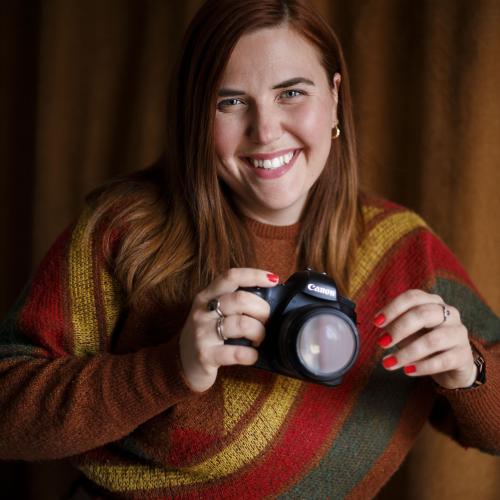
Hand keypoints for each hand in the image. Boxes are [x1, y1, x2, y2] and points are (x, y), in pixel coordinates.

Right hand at [179, 268, 278, 392]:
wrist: (179, 363)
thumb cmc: (206, 334)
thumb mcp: (212, 311)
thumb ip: (233, 302)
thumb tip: (268, 295)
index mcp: (206, 296)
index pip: (231, 276)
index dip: (254, 275)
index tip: (272, 280)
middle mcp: (202, 311)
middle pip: (240, 299)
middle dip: (262, 310)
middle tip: (265, 321)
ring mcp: (202, 333)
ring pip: (242, 324)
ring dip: (259, 332)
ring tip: (258, 339)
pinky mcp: (205, 356)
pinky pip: (237, 352)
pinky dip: (251, 354)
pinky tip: (252, 355)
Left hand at [373, 289, 476, 388]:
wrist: (453, 365)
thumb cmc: (425, 341)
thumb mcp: (409, 331)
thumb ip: (396, 325)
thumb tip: (379, 324)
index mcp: (433, 302)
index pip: (413, 297)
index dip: (393, 308)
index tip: (376, 322)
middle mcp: (450, 313)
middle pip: (423, 314)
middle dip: (399, 328)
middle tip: (381, 343)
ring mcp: (459, 334)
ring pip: (432, 340)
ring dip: (407, 353)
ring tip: (389, 362)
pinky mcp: (464, 356)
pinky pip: (442, 361)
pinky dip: (422, 367)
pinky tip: (407, 371)